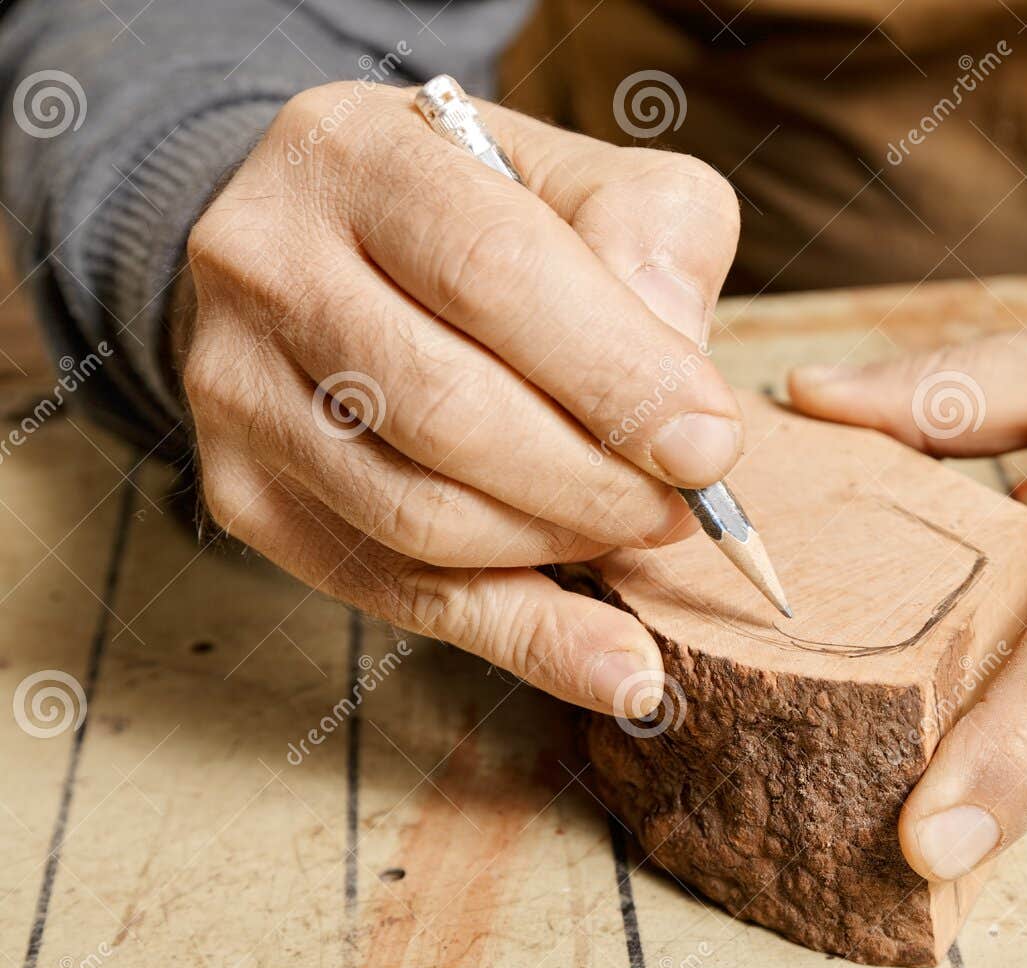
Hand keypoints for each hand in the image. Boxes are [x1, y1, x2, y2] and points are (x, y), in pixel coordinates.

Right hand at [177, 81, 743, 714]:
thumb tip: (682, 407)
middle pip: (449, 412)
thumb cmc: (485, 215)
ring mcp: (235, 390)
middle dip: (597, 481)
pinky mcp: (244, 494)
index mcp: (356, 157)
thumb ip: (655, 246)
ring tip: (637, 527)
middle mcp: (266, 266)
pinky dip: (528, 640)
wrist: (332, 246)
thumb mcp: (587, 180)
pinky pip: (398, 595)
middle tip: (685, 503)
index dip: (617, 378)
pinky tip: (620, 669)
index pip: (494, 276)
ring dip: (563, 548)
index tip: (710, 448)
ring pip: (421, 518)